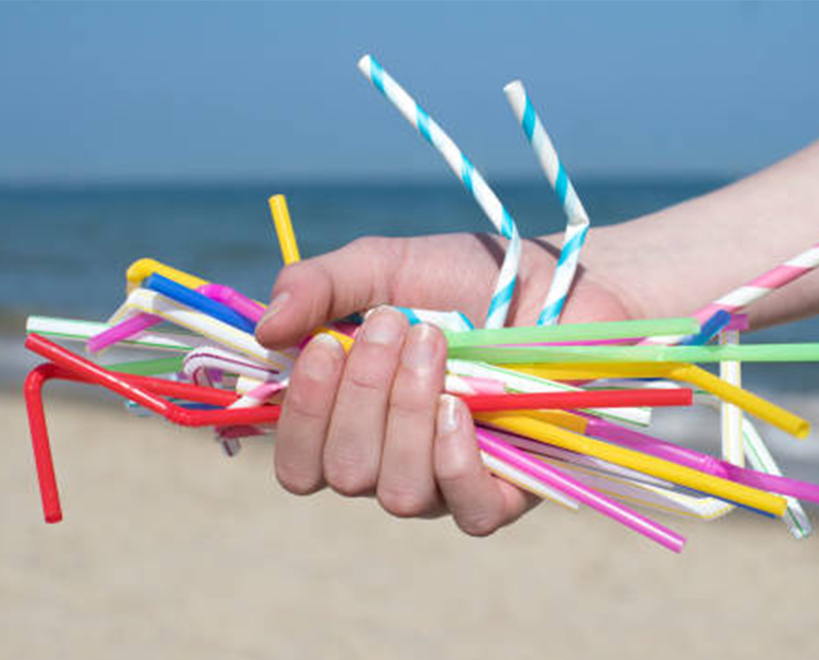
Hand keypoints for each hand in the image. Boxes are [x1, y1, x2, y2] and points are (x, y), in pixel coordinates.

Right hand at [255, 232, 629, 534]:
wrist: (555, 281)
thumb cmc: (464, 277)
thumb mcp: (385, 267)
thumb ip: (319, 287)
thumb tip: (263, 330)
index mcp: (353, 419)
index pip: (298, 462)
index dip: (301, 416)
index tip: (323, 345)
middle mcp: (392, 459)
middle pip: (344, 473)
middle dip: (362, 394)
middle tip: (395, 325)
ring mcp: (447, 480)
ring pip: (397, 493)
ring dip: (406, 415)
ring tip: (435, 345)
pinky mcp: (509, 490)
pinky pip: (468, 513)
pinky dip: (455, 461)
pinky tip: (461, 407)